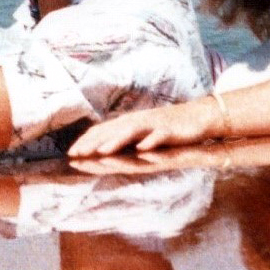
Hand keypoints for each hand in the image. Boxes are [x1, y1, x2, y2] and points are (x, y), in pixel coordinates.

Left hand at [67, 98, 220, 157]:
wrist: (198, 116)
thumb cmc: (168, 126)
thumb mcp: (144, 131)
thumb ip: (125, 136)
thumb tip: (102, 146)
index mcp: (131, 122)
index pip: (104, 129)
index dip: (87, 140)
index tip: (71, 152)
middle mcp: (139, 120)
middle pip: (113, 130)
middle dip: (94, 142)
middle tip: (76, 153)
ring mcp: (155, 124)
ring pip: (132, 131)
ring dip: (116, 140)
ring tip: (101, 151)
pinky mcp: (171, 129)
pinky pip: (159, 135)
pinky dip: (150, 141)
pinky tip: (142, 148)